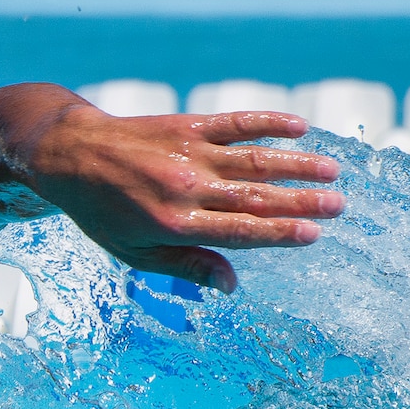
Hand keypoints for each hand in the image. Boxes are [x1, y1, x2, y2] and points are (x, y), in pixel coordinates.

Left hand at [23, 103, 344, 292]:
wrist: (70, 155)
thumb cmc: (103, 213)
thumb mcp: (134, 254)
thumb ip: (185, 267)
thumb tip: (231, 285)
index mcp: (174, 224)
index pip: (239, 231)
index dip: (279, 233)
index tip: (314, 235)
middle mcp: (187, 187)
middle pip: (255, 196)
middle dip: (301, 201)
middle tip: (339, 205)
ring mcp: (190, 152)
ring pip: (254, 158)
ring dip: (296, 164)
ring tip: (332, 171)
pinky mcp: (188, 124)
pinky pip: (235, 123)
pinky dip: (268, 123)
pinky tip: (299, 128)